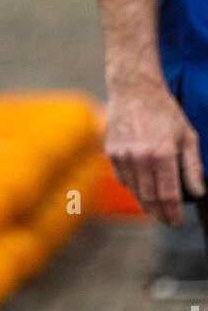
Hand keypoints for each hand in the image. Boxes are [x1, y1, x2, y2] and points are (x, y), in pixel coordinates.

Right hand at [105, 84, 205, 224]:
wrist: (133, 89)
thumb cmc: (164, 110)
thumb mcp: (187, 135)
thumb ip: (193, 166)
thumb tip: (198, 192)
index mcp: (163, 153)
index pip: (168, 196)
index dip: (173, 213)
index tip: (177, 221)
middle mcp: (141, 157)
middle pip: (150, 198)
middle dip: (160, 214)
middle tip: (167, 220)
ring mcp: (123, 155)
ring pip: (135, 191)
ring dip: (146, 204)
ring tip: (155, 210)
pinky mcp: (111, 151)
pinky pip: (122, 179)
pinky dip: (133, 188)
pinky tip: (142, 189)